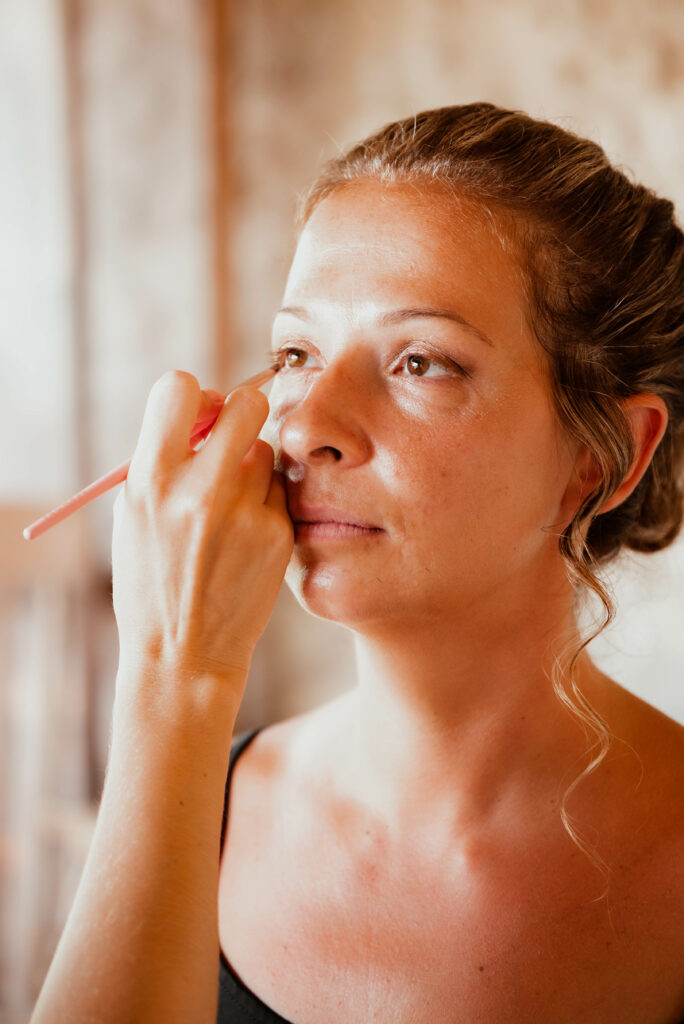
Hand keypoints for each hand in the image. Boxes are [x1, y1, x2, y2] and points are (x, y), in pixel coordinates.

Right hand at [111, 370, 292, 710]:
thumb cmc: (152, 579)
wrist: (183, 653)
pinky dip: (265, 504)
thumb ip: (164, 459)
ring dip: (251, 467)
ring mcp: (243, 513)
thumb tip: (207, 410)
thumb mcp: (133, 516)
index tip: (197, 417)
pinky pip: (278, 491)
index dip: (192, 395)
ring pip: (265, 450)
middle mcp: (198, 490)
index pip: (179, 387)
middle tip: (232, 439)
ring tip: (229, 509)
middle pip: (246, 403)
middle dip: (240, 412)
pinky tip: (246, 537)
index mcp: (150, 479)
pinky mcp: (276, 534)